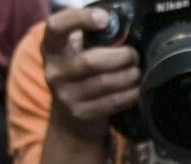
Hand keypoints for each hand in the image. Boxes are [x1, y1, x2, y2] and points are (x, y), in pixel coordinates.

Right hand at [42, 6, 140, 139]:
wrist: (69, 118)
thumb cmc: (79, 74)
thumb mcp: (76, 51)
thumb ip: (92, 37)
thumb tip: (121, 25)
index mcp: (52, 48)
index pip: (56, 26)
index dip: (79, 19)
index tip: (104, 19)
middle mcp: (54, 71)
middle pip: (90, 61)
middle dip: (120, 56)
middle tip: (134, 55)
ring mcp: (66, 95)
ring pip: (105, 82)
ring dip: (129, 75)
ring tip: (137, 71)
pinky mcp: (82, 113)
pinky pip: (113, 101)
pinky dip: (130, 93)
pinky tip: (137, 88)